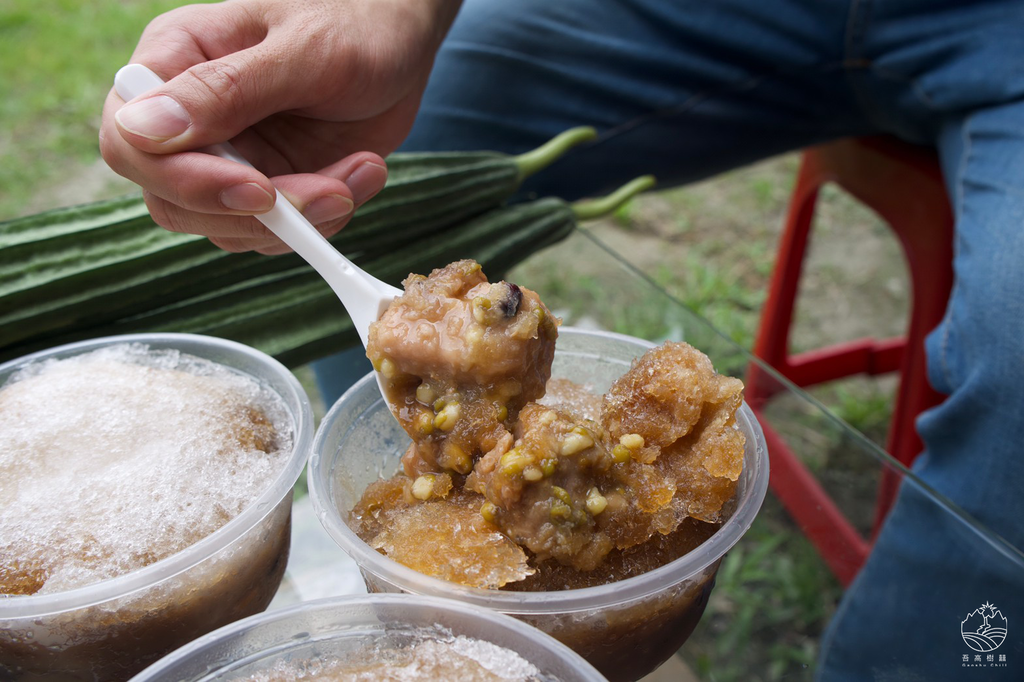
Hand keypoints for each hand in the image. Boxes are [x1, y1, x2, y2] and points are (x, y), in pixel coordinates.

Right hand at [99, 0, 461, 253]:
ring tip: (362, 169)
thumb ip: (225, 91)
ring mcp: (228, 159)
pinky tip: (363, 172)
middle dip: (257, 214)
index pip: (131, 145)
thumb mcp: (300, 50)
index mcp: (174, 63)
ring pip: (229, 228)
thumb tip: (141, 130)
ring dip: (302, 219)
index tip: (258, 189)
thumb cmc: (352, 23)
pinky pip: (277, 233)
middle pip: (175, 202)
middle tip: (332, 193)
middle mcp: (189, 118)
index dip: (185, 181)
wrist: (401, 42)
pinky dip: (325, 219)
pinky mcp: (269, 187)